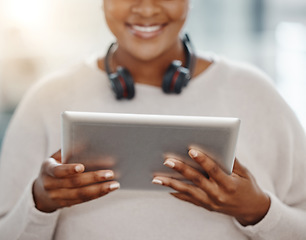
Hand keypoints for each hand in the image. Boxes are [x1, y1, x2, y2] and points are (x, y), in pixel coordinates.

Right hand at [33, 150, 119, 212]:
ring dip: (100, 189)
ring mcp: (58, 197)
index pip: (58, 171)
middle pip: (74, 183)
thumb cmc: (54, 167)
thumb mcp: (55, 158)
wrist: (40, 192)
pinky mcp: (67, 204)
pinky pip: (84, 200)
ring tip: (114, 184)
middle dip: (93, 178)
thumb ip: (68, 150)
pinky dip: (98, 194)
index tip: (82, 167)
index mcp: (47, 169)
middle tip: (110, 173)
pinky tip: (108, 189)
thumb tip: (86, 142)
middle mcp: (50, 185)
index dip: (69, 169)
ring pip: (81, 194)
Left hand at [152, 149, 269, 225]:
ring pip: (188, 192)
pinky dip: (176, 193)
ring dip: (171, 184)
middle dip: (181, 170)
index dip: (203, 160)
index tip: (191, 150)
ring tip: (157, 179)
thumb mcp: (244, 173)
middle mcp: (218, 195)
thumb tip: (220, 145)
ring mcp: (210, 202)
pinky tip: (165, 187)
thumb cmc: (248, 187)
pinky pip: (188, 199)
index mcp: (229, 184)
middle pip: (196, 180)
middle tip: (167, 161)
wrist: (252, 210)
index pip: (213, 170)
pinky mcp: (205, 206)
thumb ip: (232, 161)